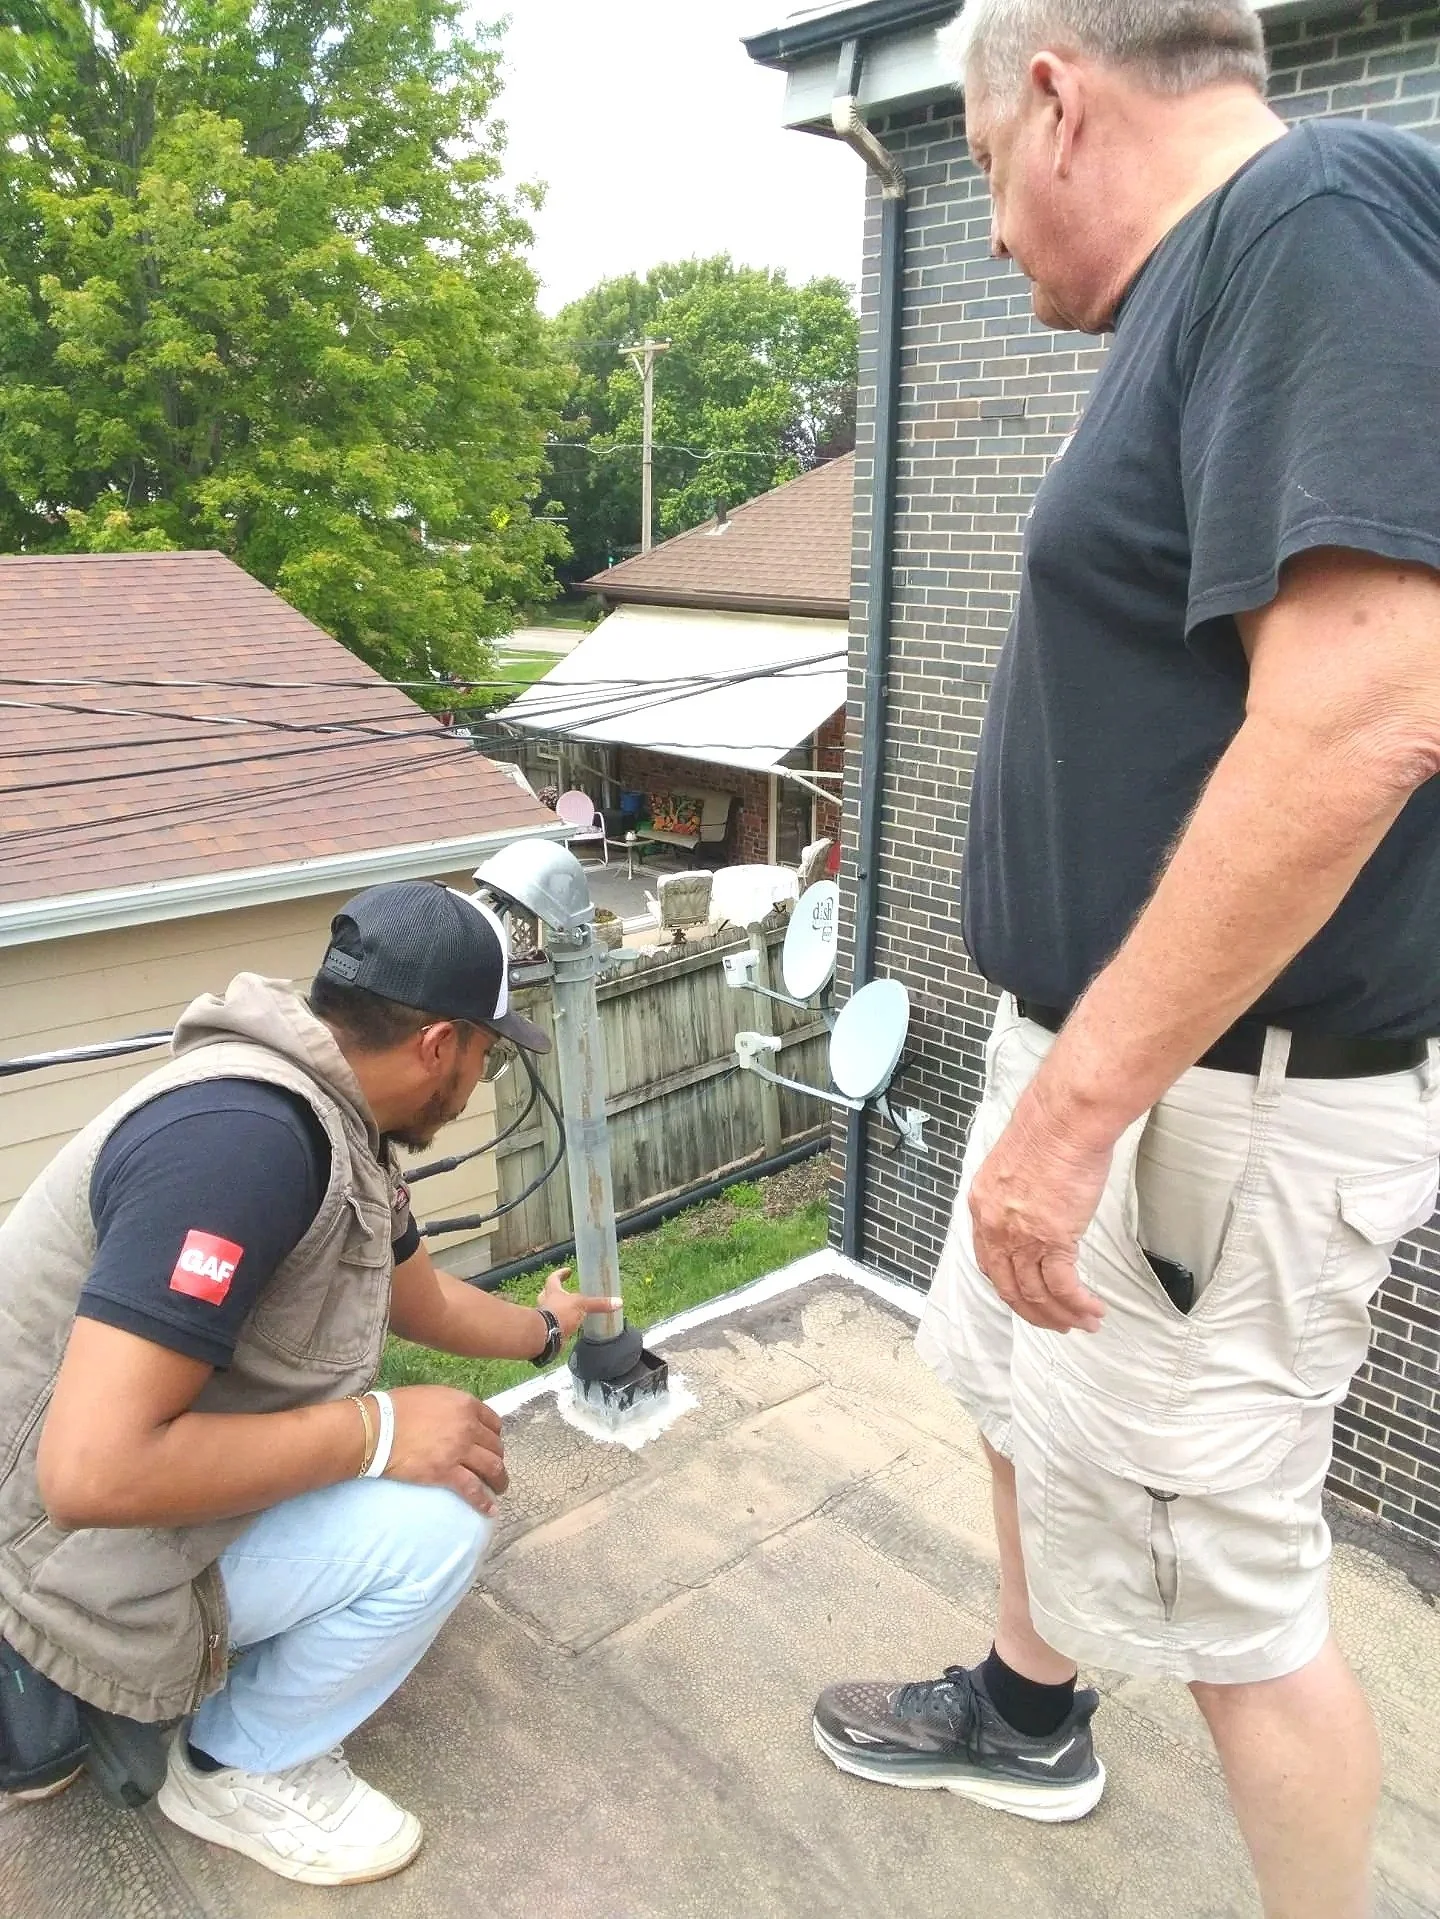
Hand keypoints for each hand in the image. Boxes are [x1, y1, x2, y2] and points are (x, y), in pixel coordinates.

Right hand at [383, 1385, 508, 1513]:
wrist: (377, 1428)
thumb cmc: (396, 1409)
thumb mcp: (431, 1396)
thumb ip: (451, 1407)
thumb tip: (456, 1418)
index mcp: (465, 1404)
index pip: (494, 1422)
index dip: (495, 1436)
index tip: (492, 1445)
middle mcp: (468, 1426)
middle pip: (495, 1447)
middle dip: (498, 1459)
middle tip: (494, 1469)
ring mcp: (459, 1450)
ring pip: (492, 1468)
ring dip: (499, 1480)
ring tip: (499, 1489)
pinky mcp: (446, 1472)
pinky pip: (473, 1490)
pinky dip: (484, 1502)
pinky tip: (489, 1510)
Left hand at [537, 1266, 624, 1343]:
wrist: (546, 1336)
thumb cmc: (560, 1313)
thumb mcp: (582, 1305)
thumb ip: (599, 1304)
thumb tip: (618, 1302)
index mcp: (552, 1292)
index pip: (554, 1278)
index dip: (560, 1273)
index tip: (567, 1271)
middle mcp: (547, 1303)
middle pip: (548, 1294)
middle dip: (556, 1292)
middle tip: (566, 1291)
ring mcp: (546, 1317)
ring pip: (551, 1310)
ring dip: (559, 1310)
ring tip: (571, 1311)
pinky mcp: (549, 1330)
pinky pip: (556, 1325)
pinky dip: (563, 1325)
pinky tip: (571, 1327)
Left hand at [968, 1081, 1111, 1335]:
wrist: (1064, 1121)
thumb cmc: (1048, 1131)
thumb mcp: (1015, 1165)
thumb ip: (1017, 1193)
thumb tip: (1034, 1206)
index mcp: (982, 1206)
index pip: (989, 1262)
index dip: (1009, 1286)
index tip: (1027, 1298)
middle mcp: (995, 1226)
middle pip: (1009, 1286)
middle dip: (1035, 1312)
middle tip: (1057, 1323)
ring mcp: (1022, 1236)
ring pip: (1036, 1293)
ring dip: (1062, 1315)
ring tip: (1084, 1322)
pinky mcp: (1053, 1238)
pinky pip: (1063, 1286)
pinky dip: (1078, 1304)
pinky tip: (1093, 1310)